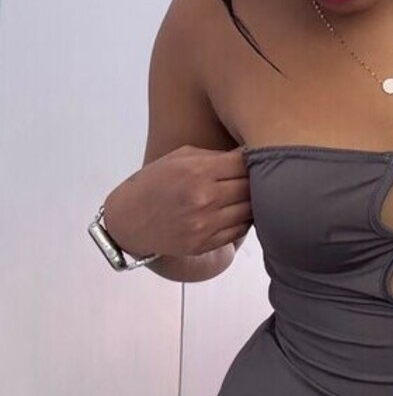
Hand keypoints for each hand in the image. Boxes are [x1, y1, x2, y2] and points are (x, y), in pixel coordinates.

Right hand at [106, 145, 251, 258]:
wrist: (129, 220)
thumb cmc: (156, 182)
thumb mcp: (179, 158)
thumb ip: (216, 155)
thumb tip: (252, 152)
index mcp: (196, 171)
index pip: (244, 162)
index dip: (254, 158)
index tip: (255, 158)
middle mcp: (202, 198)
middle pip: (251, 186)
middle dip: (257, 179)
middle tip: (259, 176)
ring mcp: (205, 223)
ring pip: (250, 210)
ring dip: (254, 201)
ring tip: (250, 194)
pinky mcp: (205, 242)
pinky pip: (241, 229)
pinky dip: (245, 219)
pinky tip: (239, 211)